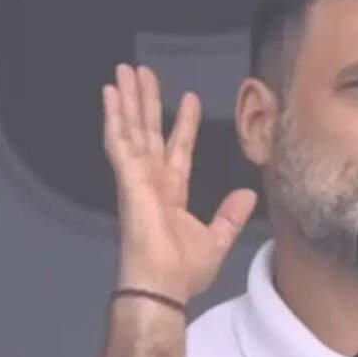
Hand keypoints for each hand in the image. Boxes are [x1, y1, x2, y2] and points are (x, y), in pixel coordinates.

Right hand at [103, 64, 256, 302]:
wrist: (165, 286)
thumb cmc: (184, 270)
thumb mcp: (216, 239)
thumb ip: (230, 215)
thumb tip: (249, 194)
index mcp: (172, 192)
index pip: (177, 148)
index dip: (183, 123)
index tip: (190, 98)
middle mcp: (152, 179)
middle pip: (148, 130)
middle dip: (146, 101)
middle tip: (141, 71)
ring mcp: (137, 177)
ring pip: (131, 128)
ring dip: (127, 99)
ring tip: (124, 70)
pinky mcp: (128, 179)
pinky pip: (118, 142)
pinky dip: (113, 117)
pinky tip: (109, 93)